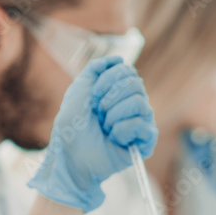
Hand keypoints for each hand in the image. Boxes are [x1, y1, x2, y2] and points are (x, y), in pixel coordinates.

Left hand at [28, 57, 156, 211]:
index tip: (93, 97)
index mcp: (117, 91)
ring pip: (139, 102)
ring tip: (105, 129)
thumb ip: (95, 69)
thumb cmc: (72, 127)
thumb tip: (117, 58)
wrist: (70, 156)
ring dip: (113, 116)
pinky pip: (143, 124)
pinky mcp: (145, 140)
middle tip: (98, 116)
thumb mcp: (79, 90)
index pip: (127, 70)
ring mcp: (140, 121)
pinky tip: (114, 139)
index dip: (107, 81)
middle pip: (135, 83)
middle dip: (109, 99)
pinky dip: (122, 130)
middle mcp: (132, 104)